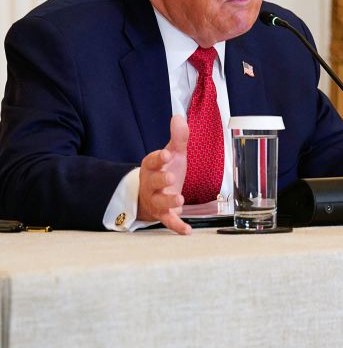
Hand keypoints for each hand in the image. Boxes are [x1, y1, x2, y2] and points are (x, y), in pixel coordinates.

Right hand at [138, 115, 191, 234]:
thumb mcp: (173, 154)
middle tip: (171, 177)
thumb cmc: (164, 172)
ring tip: (179, 200)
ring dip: (168, 201)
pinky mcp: (162, 214)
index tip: (165, 154)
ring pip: (158, 202)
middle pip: (152, 182)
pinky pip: (168, 221)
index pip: (151, 161)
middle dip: (161, 180)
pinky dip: (177, 226)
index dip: (157, 158)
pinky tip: (187, 230)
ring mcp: (155, 200)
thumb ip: (178, 138)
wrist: (153, 195)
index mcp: (151, 167)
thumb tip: (179, 117)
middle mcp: (150, 184)